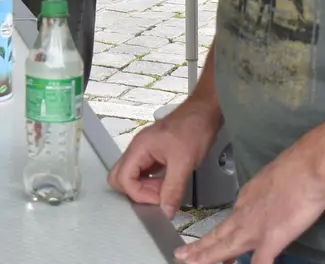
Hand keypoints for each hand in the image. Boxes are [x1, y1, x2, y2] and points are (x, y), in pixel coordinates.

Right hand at [107, 103, 220, 217]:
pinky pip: (144, 172)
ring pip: (132, 176)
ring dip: (146, 188)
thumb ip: (173, 189)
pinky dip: (152, 182)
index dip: (139, 194)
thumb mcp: (184, 162)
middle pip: (120, 177)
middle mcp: (137, 149)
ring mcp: (144, 151)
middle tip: (159, 195)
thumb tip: (166, 211)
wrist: (204, 113)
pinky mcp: (153, 153)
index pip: (123, 178)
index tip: (159, 199)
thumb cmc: (193, 129)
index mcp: (138, 148)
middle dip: (138, 191)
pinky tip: (168, 183)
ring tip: (167, 189)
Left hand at [173, 145, 324, 263]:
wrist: (307, 167)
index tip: (204, 245)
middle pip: (218, 236)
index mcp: (245, 201)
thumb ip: (264, 196)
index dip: (213, 237)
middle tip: (182, 257)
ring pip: (227, 248)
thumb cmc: (294, 169)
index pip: (226, 224)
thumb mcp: (269, 181)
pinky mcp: (272, 238)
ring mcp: (256, 229)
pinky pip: (261, 260)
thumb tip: (265, 204)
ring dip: (209, 258)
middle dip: (200, 250)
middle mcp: (245, 215)